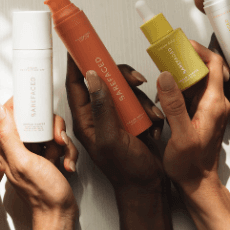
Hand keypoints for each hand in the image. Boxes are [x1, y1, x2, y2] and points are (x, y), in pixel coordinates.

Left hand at [0, 98, 78, 220]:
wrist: (59, 213)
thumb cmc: (42, 193)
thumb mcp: (23, 161)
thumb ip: (9, 135)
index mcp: (8, 146)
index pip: (12, 114)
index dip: (27, 108)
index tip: (41, 110)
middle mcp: (19, 148)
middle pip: (37, 120)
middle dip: (53, 129)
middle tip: (57, 141)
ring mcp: (35, 153)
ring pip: (51, 131)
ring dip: (63, 143)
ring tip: (61, 157)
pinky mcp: (48, 158)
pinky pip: (60, 144)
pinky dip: (67, 153)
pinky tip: (65, 165)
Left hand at [65, 54, 165, 195]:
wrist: (149, 185)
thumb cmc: (127, 170)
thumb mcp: (111, 138)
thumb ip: (101, 107)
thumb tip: (91, 76)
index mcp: (85, 119)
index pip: (76, 84)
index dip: (77, 62)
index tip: (81, 44)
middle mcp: (98, 114)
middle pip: (104, 79)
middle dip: (121, 78)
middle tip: (134, 81)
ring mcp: (116, 115)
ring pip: (124, 88)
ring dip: (140, 99)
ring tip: (148, 117)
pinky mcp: (132, 117)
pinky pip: (139, 100)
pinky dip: (149, 108)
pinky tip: (153, 122)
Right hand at [156, 41, 229, 197]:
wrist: (197, 185)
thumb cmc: (190, 165)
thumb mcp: (181, 135)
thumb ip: (174, 105)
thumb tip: (167, 75)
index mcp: (214, 104)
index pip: (215, 65)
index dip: (200, 50)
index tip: (182, 45)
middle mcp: (215, 103)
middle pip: (205, 70)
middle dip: (186, 61)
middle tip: (167, 57)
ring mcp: (209, 109)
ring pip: (197, 81)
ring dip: (180, 76)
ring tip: (162, 80)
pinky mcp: (202, 115)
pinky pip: (192, 94)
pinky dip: (179, 89)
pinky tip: (165, 97)